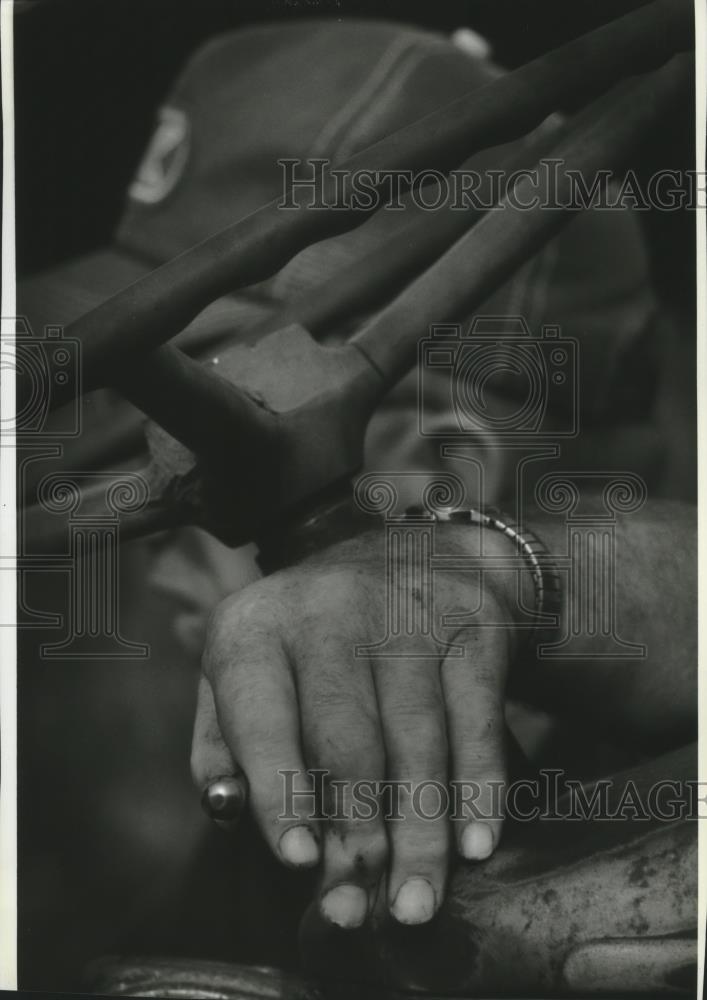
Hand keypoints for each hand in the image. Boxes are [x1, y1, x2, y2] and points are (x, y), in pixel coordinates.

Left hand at [191, 526, 520, 928]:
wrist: (416, 555)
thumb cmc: (316, 641)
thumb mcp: (249, 667)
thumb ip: (226, 739)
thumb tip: (228, 810)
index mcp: (255, 628)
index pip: (260, 715)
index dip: (279, 790)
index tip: (299, 860)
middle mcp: (327, 611)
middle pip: (346, 739)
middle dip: (357, 834)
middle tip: (362, 906)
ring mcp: (406, 613)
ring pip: (416, 740)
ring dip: (420, 833)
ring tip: (416, 903)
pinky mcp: (471, 626)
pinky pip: (478, 720)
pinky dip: (479, 788)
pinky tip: (477, 844)